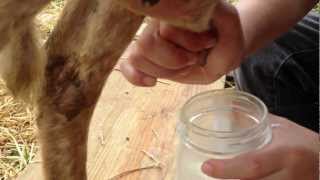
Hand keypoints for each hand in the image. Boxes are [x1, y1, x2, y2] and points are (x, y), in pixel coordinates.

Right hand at [120, 1, 244, 85]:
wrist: (219, 51)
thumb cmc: (224, 41)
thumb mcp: (230, 27)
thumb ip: (221, 18)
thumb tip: (196, 16)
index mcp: (175, 13)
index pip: (166, 31)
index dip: (188, 44)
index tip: (209, 43)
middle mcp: (156, 23)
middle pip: (145, 46)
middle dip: (174, 61)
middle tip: (193, 59)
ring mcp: (147, 39)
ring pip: (136, 57)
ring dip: (164, 70)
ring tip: (182, 66)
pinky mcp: (144, 57)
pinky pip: (126, 65)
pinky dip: (135, 76)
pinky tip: (152, 82)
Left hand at [201, 114, 318, 179]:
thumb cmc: (303, 143)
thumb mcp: (282, 128)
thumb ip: (255, 120)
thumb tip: (228, 108)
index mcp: (287, 155)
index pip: (253, 165)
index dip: (227, 169)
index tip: (206, 167)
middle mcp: (289, 177)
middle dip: (228, 179)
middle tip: (210, 171)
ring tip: (220, 174)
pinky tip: (236, 179)